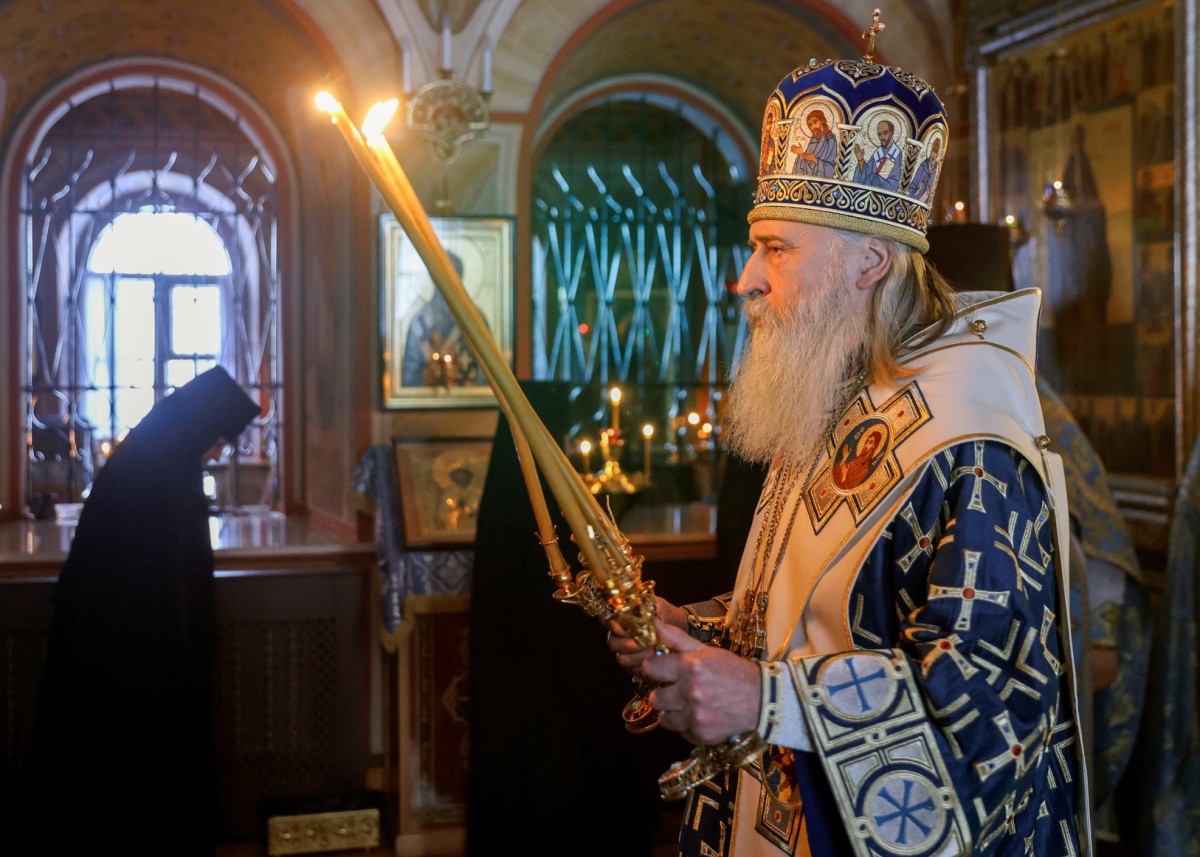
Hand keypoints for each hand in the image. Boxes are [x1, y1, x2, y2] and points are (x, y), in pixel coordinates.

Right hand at [604, 596, 685, 676]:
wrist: (679, 630)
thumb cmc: (667, 615)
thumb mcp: (660, 605)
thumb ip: (649, 604)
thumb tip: (640, 609)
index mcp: (621, 617)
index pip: (606, 618)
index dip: (612, 623)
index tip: (625, 625)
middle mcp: (619, 635)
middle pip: (612, 641)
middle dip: (628, 643)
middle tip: (644, 642)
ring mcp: (624, 651)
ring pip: (620, 657)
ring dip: (636, 655)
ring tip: (653, 650)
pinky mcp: (632, 666)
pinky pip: (630, 669)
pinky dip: (642, 665)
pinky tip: (654, 660)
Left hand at [640, 623, 759, 745]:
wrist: (763, 699)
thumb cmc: (733, 671)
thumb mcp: (707, 650)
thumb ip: (678, 639)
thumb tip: (654, 624)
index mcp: (691, 666)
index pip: (650, 668)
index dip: (653, 668)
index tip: (660, 670)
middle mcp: (691, 691)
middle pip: (655, 698)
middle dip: (662, 693)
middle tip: (675, 690)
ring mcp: (696, 715)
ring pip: (665, 719)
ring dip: (672, 712)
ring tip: (686, 705)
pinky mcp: (702, 734)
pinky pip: (681, 731)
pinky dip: (687, 725)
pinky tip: (699, 716)